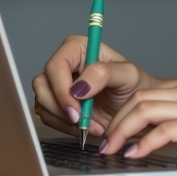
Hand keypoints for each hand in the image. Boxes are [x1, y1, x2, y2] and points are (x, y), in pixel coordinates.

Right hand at [31, 36, 161, 137]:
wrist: (134, 109)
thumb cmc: (133, 86)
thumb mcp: (128, 75)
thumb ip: (104, 74)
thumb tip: (79, 87)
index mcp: (77, 48)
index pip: (56, 65)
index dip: (61, 88)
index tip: (76, 108)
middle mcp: (64, 64)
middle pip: (42, 84)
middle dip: (60, 107)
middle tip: (82, 121)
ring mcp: (57, 84)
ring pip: (42, 102)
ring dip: (64, 120)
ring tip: (90, 124)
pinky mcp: (55, 103)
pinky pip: (47, 116)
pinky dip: (64, 127)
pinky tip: (85, 126)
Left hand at [100, 73, 176, 160]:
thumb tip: (161, 132)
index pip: (147, 92)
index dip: (123, 112)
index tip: (114, 132)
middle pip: (139, 98)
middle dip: (115, 122)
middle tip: (105, 143)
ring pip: (145, 109)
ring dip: (122, 132)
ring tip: (113, 150)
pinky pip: (164, 129)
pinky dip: (144, 142)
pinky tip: (137, 154)